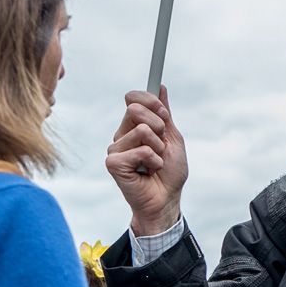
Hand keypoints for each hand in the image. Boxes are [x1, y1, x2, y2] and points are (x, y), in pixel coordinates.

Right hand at [105, 87, 188, 236]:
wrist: (167, 199)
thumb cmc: (169, 173)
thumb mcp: (173, 138)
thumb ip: (165, 114)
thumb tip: (159, 87)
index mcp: (133, 126)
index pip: (134, 98)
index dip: (151, 101)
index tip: (164, 114)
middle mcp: (121, 135)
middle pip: (136, 109)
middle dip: (159, 127)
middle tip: (161, 146)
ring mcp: (115, 149)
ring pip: (141, 130)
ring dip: (158, 148)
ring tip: (155, 163)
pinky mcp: (113, 163)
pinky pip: (140, 150)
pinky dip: (152, 161)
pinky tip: (148, 172)